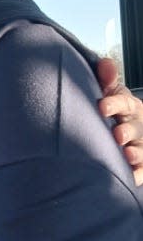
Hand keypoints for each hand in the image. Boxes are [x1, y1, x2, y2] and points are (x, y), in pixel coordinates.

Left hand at [97, 57, 142, 185]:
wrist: (124, 127)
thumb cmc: (113, 109)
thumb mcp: (111, 93)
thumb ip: (107, 80)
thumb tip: (105, 63)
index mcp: (130, 107)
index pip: (124, 103)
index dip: (114, 104)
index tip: (101, 107)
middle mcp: (138, 126)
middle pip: (134, 128)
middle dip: (127, 131)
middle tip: (117, 135)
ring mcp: (141, 146)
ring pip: (140, 150)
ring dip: (135, 154)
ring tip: (126, 156)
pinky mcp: (141, 165)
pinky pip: (141, 171)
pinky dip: (137, 175)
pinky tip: (131, 178)